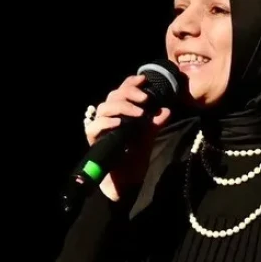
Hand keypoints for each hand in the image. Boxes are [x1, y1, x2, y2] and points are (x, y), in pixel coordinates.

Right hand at [84, 74, 171, 200]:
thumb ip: (155, 124)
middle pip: (113, 96)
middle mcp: (109, 118)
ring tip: (139, 113)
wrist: (127, 182)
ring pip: (104, 108)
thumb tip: (166, 109)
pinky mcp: (94, 140)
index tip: (144, 79)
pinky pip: (95, 127)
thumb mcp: (148, 138)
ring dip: (122, 107)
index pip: (122, 91)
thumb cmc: (135, 159)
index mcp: (121, 113)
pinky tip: (120, 123)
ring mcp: (100, 128)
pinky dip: (107, 122)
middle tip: (145, 99)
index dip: (131, 83)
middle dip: (129, 93)